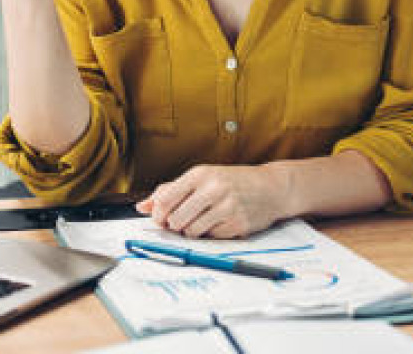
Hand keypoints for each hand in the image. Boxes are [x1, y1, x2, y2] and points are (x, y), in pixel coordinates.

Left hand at [137, 164, 288, 238]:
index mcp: (200, 174)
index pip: (165, 199)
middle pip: (176, 220)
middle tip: (183, 221)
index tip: (162, 219)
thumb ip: (170, 191)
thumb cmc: (232, 182)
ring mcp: (227, 207)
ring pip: (191, 232)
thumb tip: (142, 207)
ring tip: (202, 221)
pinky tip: (219, 223)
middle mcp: (213, 189)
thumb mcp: (202, 178)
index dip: (158, 215)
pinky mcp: (237, 224)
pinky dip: (211, 235)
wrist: (271, 187)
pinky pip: (210, 239)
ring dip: (192, 232)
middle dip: (175, 226)